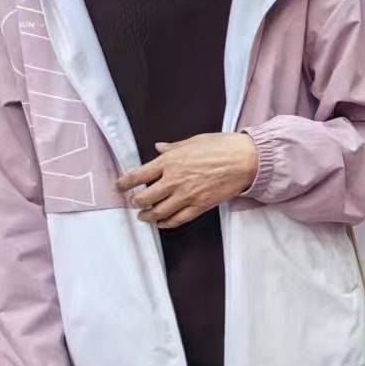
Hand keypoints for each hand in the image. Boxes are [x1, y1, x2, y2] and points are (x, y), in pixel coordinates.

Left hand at [117, 133, 257, 227]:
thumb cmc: (221, 146)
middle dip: (135, 202)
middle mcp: (173, 180)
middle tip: (133, 202)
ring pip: (158, 212)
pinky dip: (166, 223)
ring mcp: (186, 195)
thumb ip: (173, 147)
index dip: (123, 183)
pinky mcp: (200, 206)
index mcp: (169, 162)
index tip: (119, 187)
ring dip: (147, 216)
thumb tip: (159, 147)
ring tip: (143, 216)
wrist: (245, 160)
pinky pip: (178, 219)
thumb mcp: (193, 141)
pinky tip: (162, 223)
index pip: (137, 176)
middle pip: (144, 198)